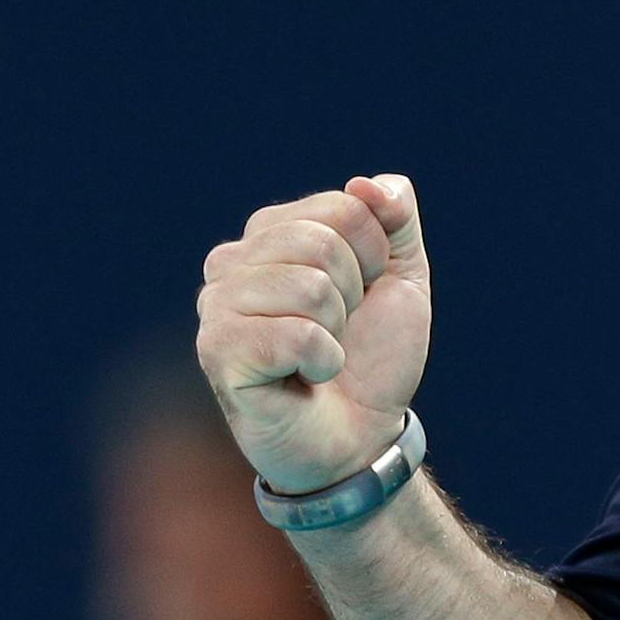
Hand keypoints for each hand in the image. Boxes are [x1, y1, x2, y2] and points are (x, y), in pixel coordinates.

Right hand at [196, 174, 432, 493]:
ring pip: (310, 286)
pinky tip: (305, 378)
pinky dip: (324, 361)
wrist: (362, 434)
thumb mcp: (402, 274)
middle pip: (323, 243)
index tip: (364, 294)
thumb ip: (396, 217)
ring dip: (338, 330)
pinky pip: (295, 335)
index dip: (375, 255)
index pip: (345, 205)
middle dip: (355, 293)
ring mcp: (216, 306)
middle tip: (341, 329)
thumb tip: (367, 184)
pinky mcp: (217, 352)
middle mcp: (231, 261)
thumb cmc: (372, 353)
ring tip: (320, 353)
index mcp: (272, 231)